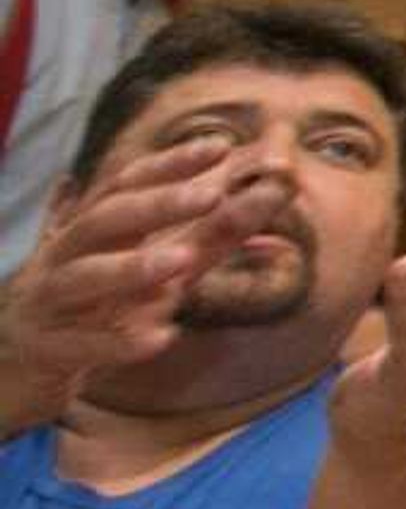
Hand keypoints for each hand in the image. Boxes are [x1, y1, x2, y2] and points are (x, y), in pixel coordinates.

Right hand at [0, 136, 260, 421]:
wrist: (17, 363)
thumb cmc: (96, 302)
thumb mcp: (156, 266)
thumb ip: (211, 235)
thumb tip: (276, 194)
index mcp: (92, 230)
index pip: (125, 185)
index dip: (169, 164)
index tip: (220, 146)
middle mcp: (66, 256)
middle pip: (104, 220)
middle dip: (155, 205)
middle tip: (211, 194)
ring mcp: (49, 301)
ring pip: (81, 278)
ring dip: (131, 268)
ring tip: (181, 262)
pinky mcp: (46, 349)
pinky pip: (79, 345)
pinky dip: (117, 341)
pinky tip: (160, 337)